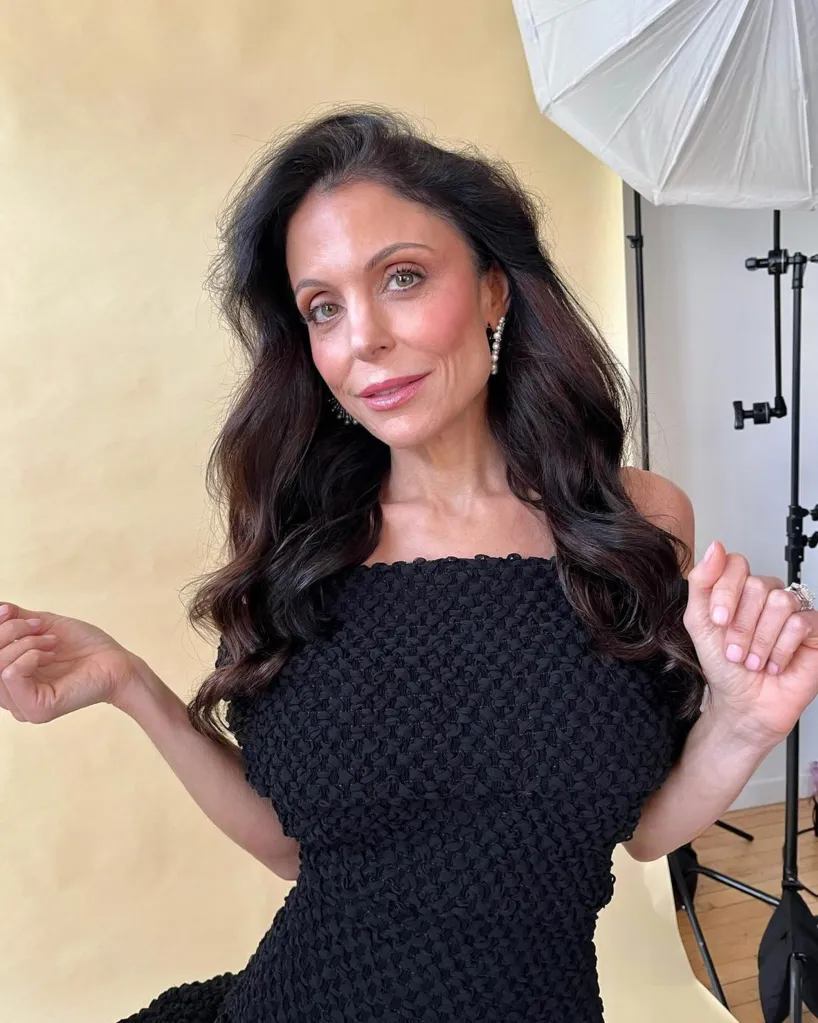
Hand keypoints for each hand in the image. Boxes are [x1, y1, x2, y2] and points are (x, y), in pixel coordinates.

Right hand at [0, 601, 139, 722]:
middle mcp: (11, 697)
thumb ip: (13, 619)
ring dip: (26, 643)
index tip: (11, 611)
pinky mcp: (36, 710)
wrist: (115, 660)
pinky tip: (49, 655)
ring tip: (51, 643)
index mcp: (10, 679)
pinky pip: (11, 675)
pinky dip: (29, 656)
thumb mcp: (41, 625)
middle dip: (9, 631)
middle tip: (39, 628)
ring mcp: (22, 706)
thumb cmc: (82, 645)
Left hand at [683, 541, 817, 749]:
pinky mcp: (814, 630)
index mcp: (739, 589)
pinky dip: (782, 648)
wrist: (744, 704)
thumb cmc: (724, 666)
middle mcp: (767, 595)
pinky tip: (774, 664)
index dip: (726, 592)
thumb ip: (702, 583)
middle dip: (741, 626)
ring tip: (754, 661)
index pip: (736, 564)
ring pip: (780, 602)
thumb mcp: (700, 622)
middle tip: (736, 652)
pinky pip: (801, 622)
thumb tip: (715, 547)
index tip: (718, 621)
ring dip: (761, 640)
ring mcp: (793, 610)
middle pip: (757, 585)